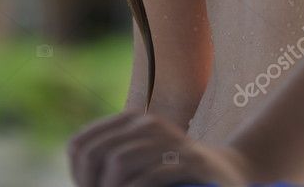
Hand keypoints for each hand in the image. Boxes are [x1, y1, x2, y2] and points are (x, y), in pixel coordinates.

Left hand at [67, 108, 257, 186]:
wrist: (226, 174)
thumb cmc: (173, 176)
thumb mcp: (139, 162)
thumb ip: (110, 161)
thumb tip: (78, 168)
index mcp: (131, 122)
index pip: (80, 145)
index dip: (78, 175)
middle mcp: (149, 124)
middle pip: (97, 153)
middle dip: (93, 184)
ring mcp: (171, 141)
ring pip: (121, 161)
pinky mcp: (190, 162)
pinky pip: (153, 174)